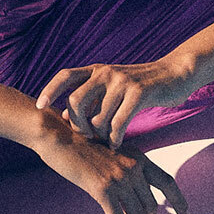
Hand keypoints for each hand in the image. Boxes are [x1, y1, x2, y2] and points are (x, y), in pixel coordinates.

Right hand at [30, 114, 190, 213]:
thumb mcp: (109, 152)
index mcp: (138, 158)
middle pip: (152, 206)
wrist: (57, 135)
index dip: (179, 201)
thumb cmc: (78, 144)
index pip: (167, 182)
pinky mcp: (102, 188)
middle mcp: (133, 167)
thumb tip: (129, 191)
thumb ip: (122, 168)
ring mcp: (119, 178)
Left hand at [36, 55, 199, 149]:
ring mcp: (122, 81)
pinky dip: (115, 138)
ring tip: (104, 142)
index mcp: (96, 70)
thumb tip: (62, 117)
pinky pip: (118, 123)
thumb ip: (89, 100)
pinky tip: (117, 144)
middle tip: (85, 137)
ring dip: (99, 136)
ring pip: (97, 118)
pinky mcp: (139, 93)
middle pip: (76, 101)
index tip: (38, 107)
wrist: (174, 74)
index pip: (65, 76)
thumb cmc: (138, 87)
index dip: (49, 91)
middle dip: (76, 124)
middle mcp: (106, 72)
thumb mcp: (111, 89)